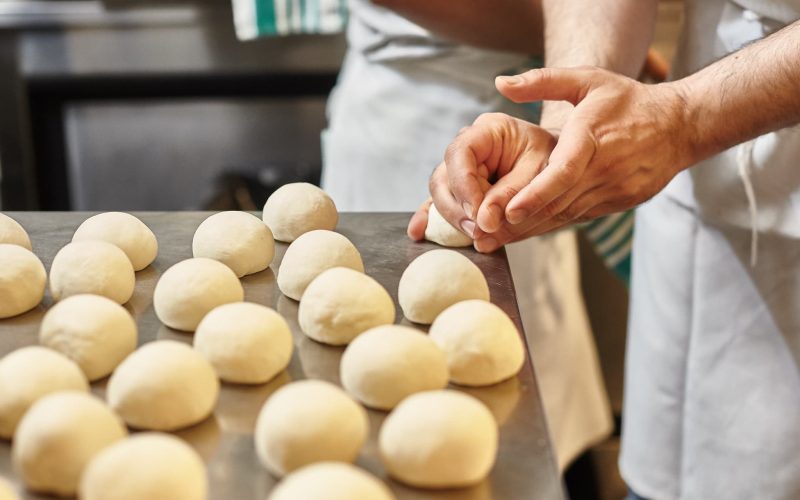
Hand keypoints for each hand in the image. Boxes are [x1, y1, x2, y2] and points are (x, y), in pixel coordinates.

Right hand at [407, 116, 556, 251]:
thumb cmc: (555, 160)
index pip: (460, 153)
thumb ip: (512, 195)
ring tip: (474, 236)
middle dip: (457, 208)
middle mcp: (468, 148)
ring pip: (441, 194)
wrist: (565, 165)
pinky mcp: (461, 191)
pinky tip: (419, 233)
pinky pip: (440, 204)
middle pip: (444, 177)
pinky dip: (432, 219)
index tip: (477, 213)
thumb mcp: (541, 172)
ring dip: (452, 218)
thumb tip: (483, 223)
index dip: (463, 185)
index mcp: (487, 131)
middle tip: (478, 230)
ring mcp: (461, 171)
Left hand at [492, 66, 692, 229]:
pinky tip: (524, 233)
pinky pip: (578, 217)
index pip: (563, 171)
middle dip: (519, 222)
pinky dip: (551, 225)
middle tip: (483, 238)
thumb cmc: (629, 100)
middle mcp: (604, 169)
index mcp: (593, 138)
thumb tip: (499, 83)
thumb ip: (543, 80)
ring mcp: (613, 190)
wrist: (681, 126)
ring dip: (530, 229)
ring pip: (565, 215)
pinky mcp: (618, 203)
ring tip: (494, 241)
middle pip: (557, 202)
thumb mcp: (589, 80)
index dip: (535, 194)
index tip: (508, 211)